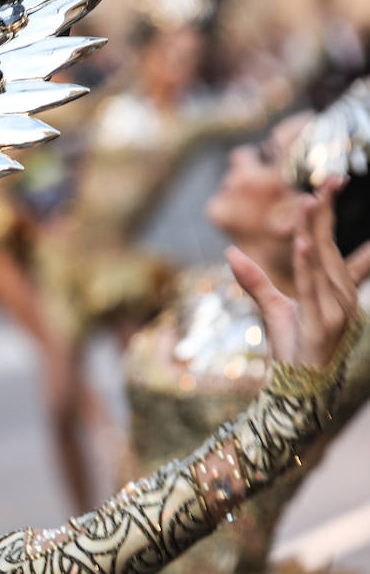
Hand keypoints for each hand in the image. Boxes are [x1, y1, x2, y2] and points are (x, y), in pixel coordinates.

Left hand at [228, 180, 367, 368]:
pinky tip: (302, 243)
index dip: (326, 217)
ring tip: (309, 204)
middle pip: (327, 249)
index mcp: (336, 290)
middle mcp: (342, 297)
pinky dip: (308, 265)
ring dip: (315, 233)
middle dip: (324, 216)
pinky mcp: (324, 324)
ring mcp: (336, 311)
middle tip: (323, 184)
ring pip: (322, 264)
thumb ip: (254, 280)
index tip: (326, 186)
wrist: (297, 389)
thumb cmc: (291, 349)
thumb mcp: (271, 308)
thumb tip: (230, 252)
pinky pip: (313, 289)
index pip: (327, 245)